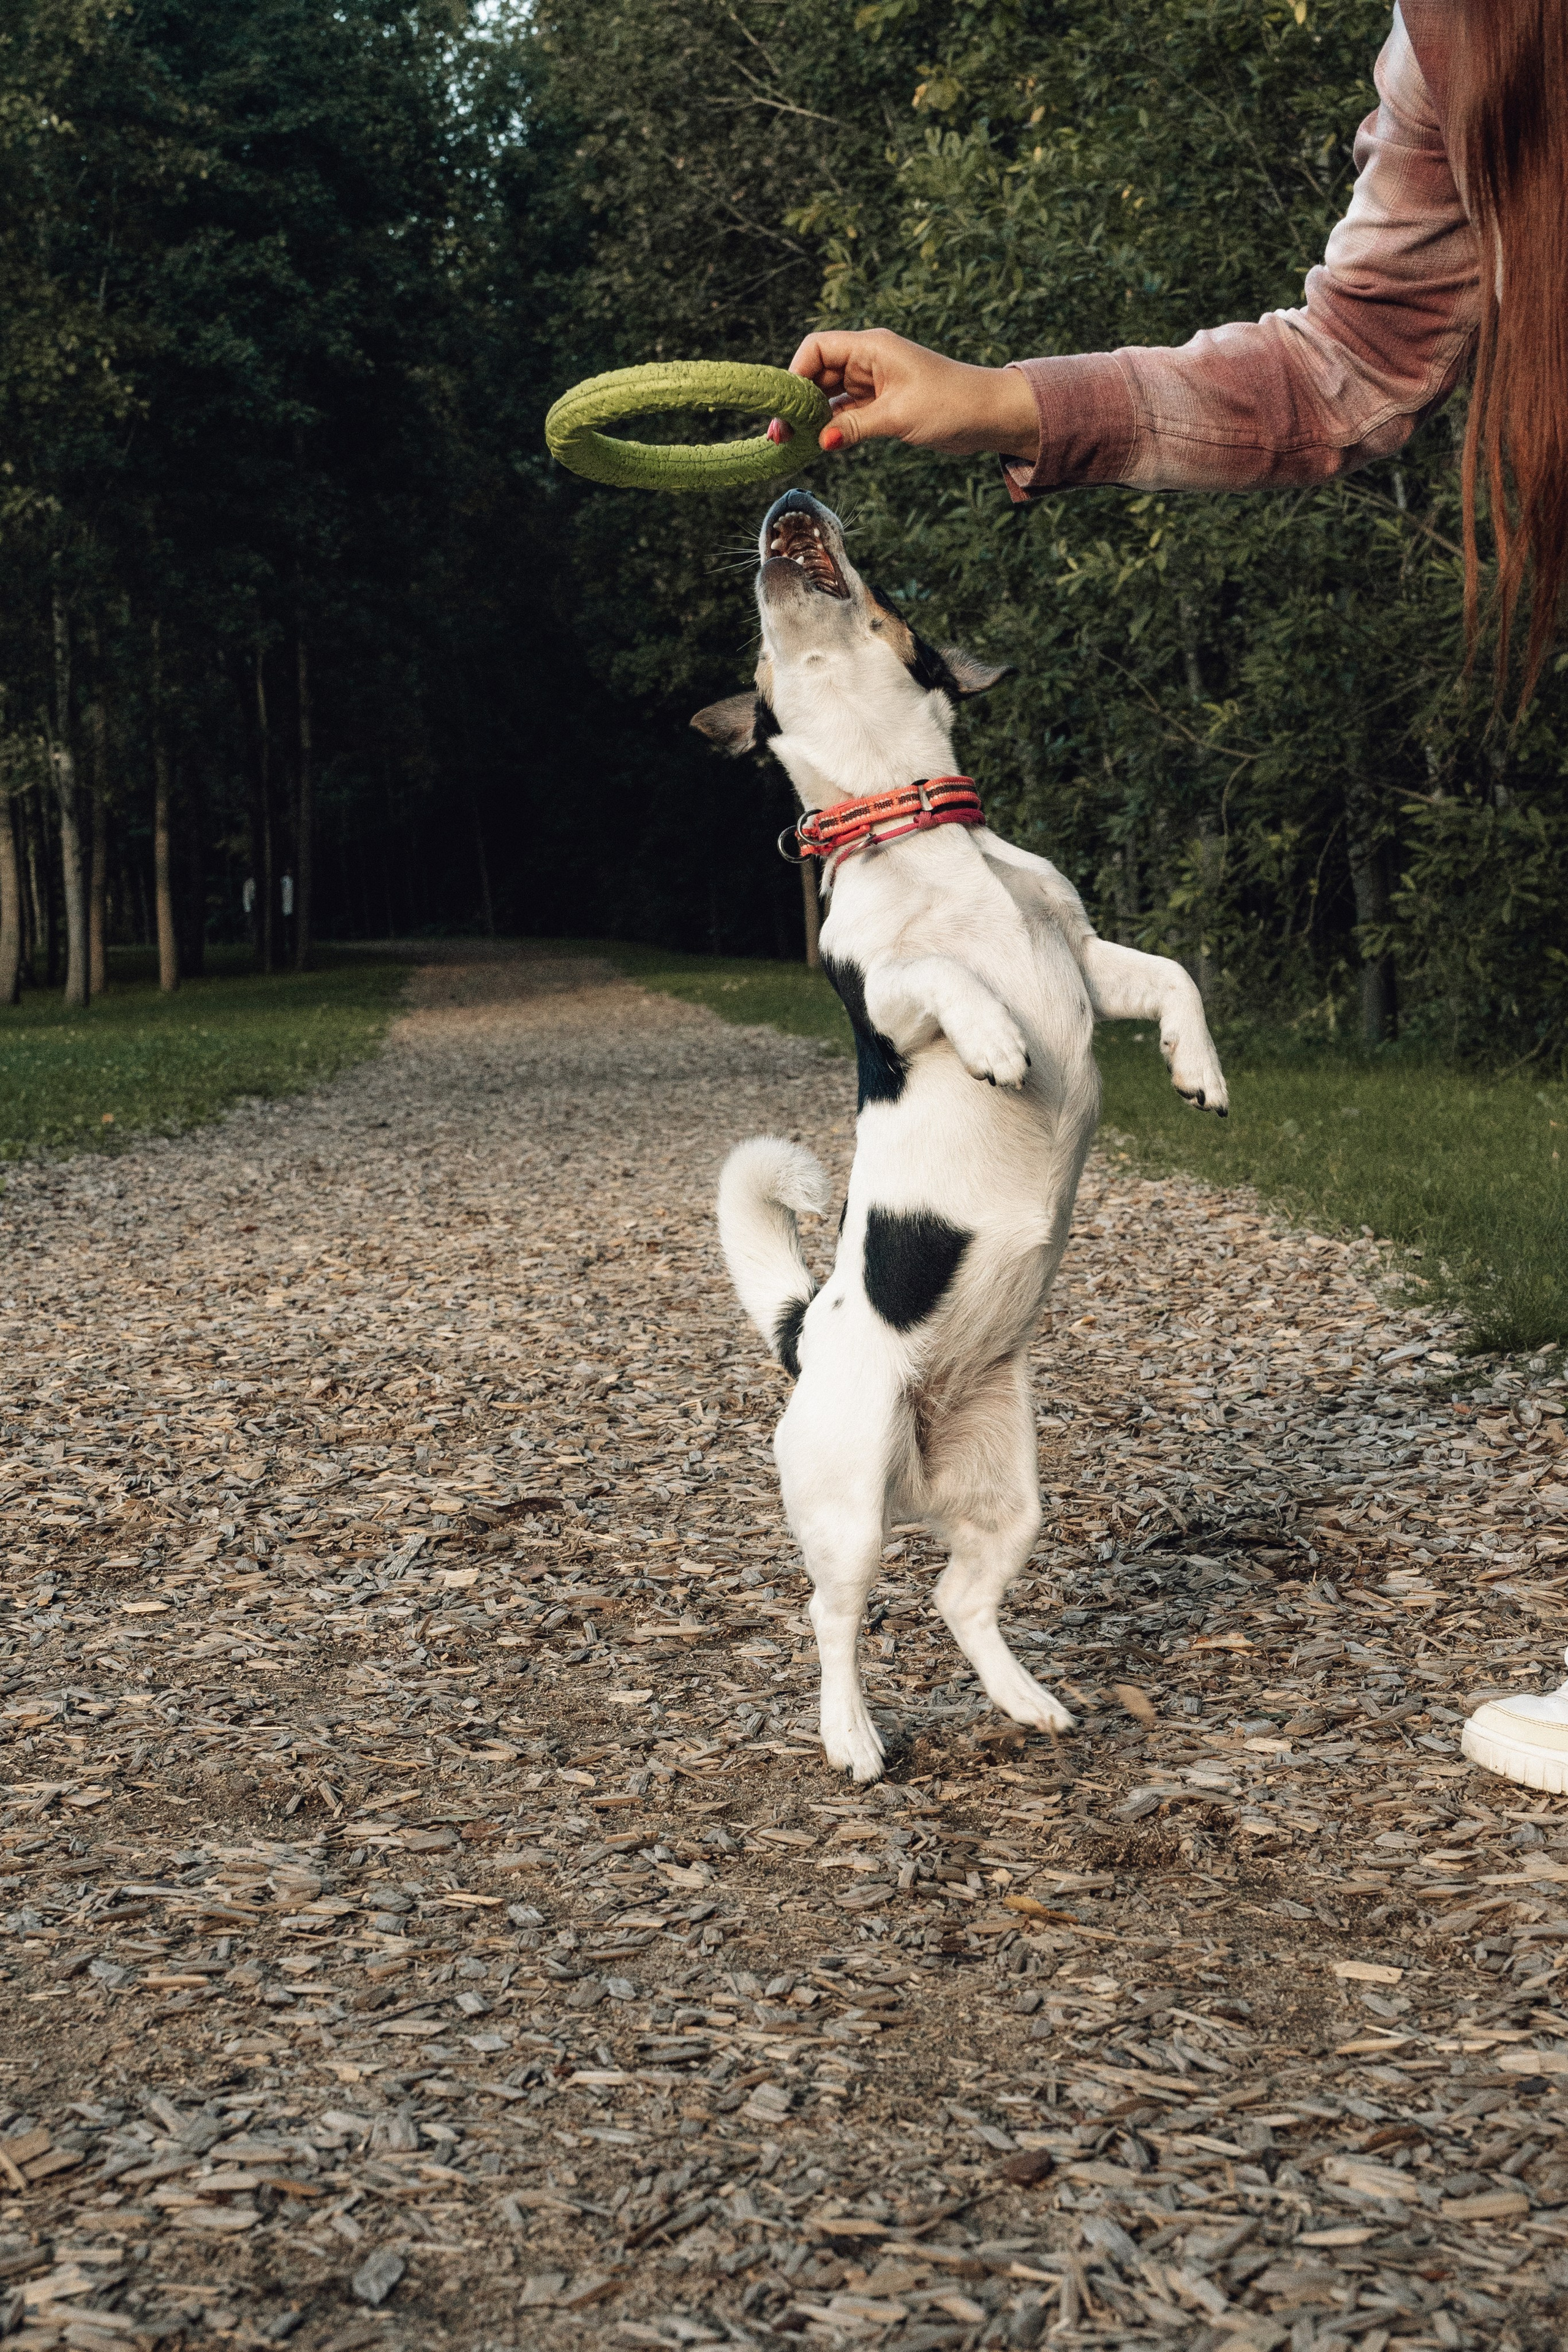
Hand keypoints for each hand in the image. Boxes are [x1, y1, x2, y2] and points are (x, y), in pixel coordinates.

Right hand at [766, 327, 1040, 461]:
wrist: (989, 415)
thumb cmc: (951, 403)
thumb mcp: (899, 416)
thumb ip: (857, 426)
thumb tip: (822, 440)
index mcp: (871, 348)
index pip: (818, 348)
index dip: (796, 372)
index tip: (785, 405)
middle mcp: (869, 361)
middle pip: (818, 373)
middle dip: (798, 401)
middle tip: (780, 434)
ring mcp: (875, 383)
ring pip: (830, 395)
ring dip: (812, 417)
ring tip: (793, 442)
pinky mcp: (883, 404)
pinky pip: (847, 413)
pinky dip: (833, 426)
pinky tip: (819, 443)